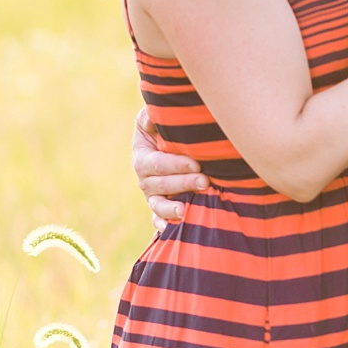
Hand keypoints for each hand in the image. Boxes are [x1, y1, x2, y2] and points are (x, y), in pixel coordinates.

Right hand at [132, 106, 205, 231]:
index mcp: (143, 157)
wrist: (168, 146)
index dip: (176, 164)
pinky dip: (162, 225)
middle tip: (205, 181)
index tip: (197, 163)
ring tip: (186, 210)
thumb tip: (152, 117)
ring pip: (158, 205)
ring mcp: (152, 196)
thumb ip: (150, 117)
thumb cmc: (163, 130)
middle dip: (183, 183)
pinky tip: (170, 229)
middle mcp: (145, 179)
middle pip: (162, 184)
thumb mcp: (151, 120)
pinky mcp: (159, 208)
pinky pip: (157, 219)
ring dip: (171, 208)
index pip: (158, 163)